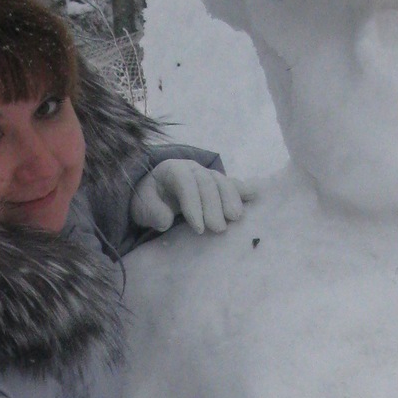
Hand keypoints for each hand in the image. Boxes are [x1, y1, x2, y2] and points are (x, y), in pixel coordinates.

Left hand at [131, 159, 248, 235]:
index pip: (185, 181)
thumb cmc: (149, 201)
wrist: (154, 195)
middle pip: (207, 181)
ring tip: (236, 218)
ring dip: (231, 199)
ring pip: (222, 181)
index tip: (198, 228)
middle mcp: (192, 169)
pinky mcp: (218, 185)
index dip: (193, 203)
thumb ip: (151, 211)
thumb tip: (166, 220)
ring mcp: (207, 175)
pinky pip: (233, 184)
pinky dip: (244, 190)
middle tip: (218, 229)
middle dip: (214, 205)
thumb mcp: (141, 206)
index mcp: (171, 170)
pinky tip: (256, 196)